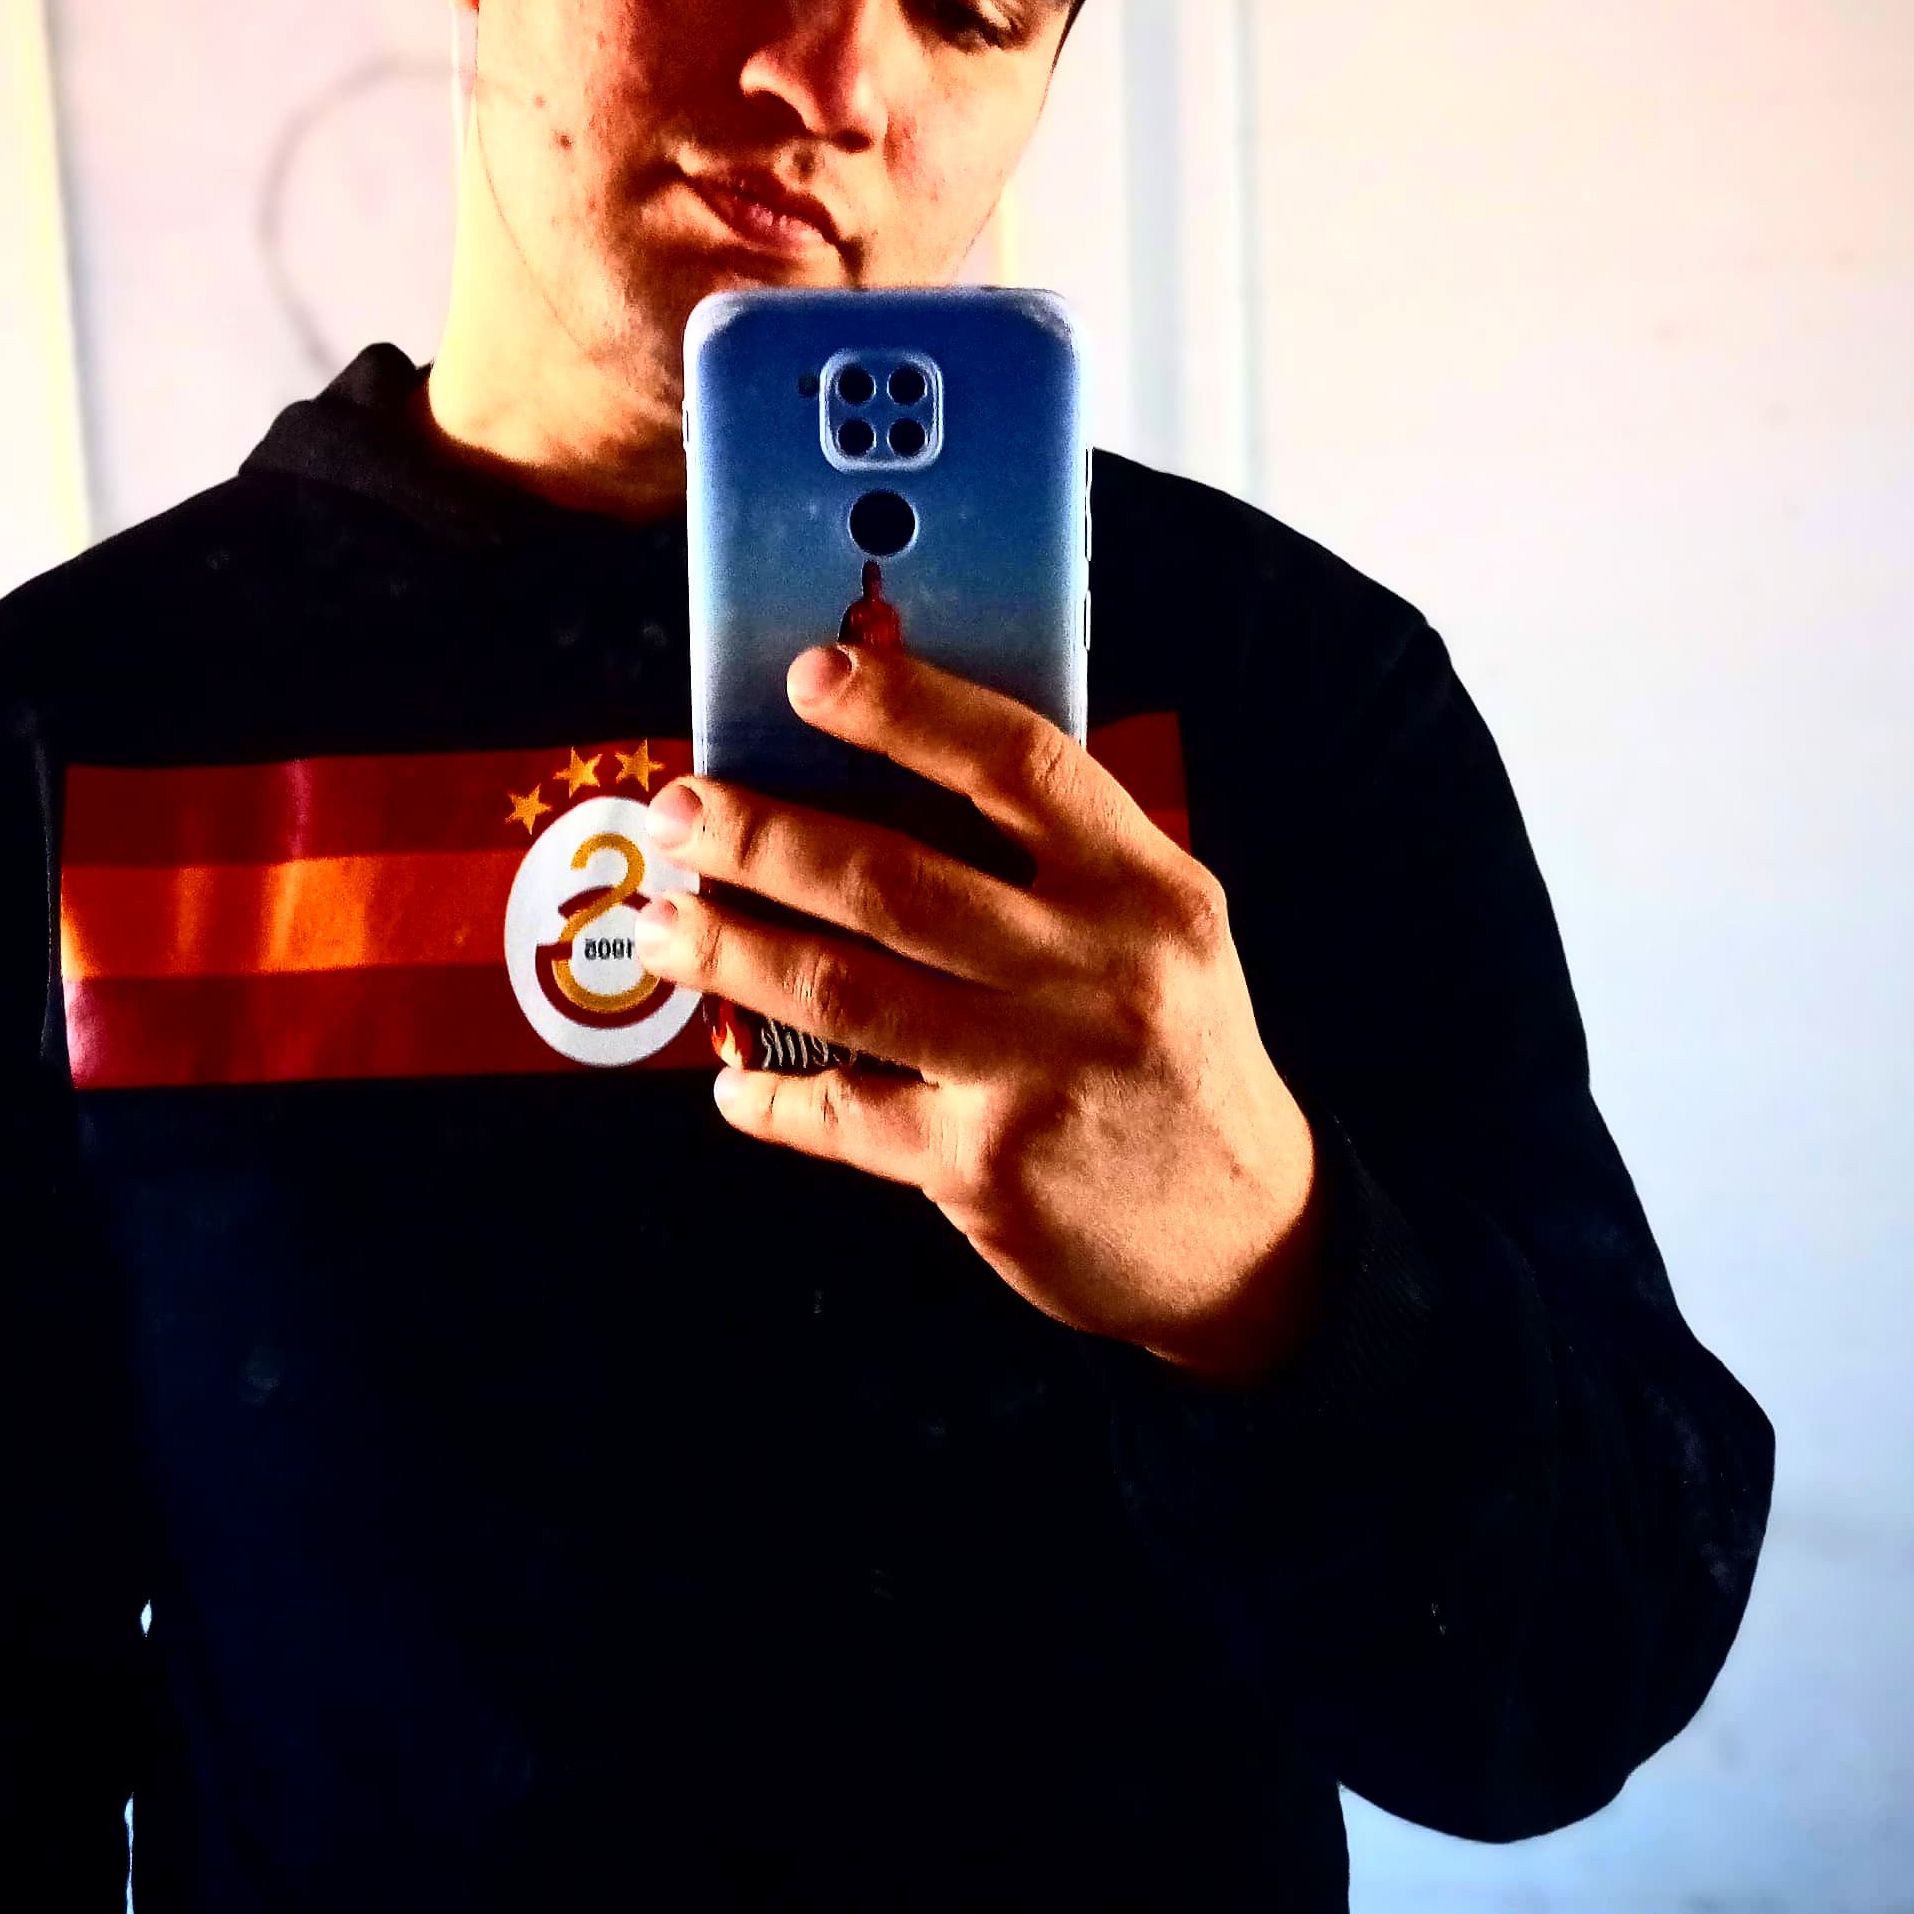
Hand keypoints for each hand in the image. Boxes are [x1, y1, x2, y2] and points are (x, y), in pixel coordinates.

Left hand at [632, 643, 1328, 1385]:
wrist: (1250, 1237)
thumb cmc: (1174, 1056)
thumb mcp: (1160, 933)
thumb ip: (1056, 861)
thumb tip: (882, 778)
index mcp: (1144, 886)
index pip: (1015, 763)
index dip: (905, 710)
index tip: (808, 676)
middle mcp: (1093, 969)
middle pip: (891, 878)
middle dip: (761, 837)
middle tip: (680, 814)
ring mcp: (1036, 1072)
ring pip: (843, 987)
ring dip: (730, 949)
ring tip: (663, 927)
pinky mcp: (987, 1167)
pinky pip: (844, 1115)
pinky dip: (771, 1093)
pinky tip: (731, 1078)